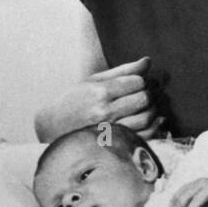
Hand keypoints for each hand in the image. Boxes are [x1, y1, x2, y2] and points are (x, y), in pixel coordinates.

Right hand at [32, 57, 161, 140]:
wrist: (52, 127)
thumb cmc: (73, 99)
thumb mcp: (94, 80)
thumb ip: (123, 71)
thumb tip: (148, 61)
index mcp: (100, 92)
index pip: (137, 82)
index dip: (142, 81)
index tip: (138, 82)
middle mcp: (105, 111)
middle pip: (143, 99)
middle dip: (149, 94)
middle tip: (147, 93)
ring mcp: (109, 131)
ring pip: (145, 118)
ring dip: (153, 110)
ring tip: (148, 106)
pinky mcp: (113, 145)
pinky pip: (143, 137)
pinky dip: (154, 128)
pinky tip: (155, 121)